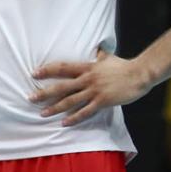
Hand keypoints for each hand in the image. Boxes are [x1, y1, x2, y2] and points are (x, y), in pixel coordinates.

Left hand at [31, 49, 151, 125]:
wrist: (140, 74)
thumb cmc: (125, 66)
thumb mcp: (109, 57)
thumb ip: (100, 56)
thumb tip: (97, 49)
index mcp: (88, 67)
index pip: (63, 67)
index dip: (47, 70)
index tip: (34, 73)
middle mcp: (88, 79)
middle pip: (62, 86)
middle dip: (45, 93)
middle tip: (30, 98)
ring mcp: (95, 91)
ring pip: (70, 100)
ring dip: (55, 107)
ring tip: (42, 113)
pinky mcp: (103, 101)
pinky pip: (85, 111)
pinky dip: (74, 117)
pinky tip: (64, 122)